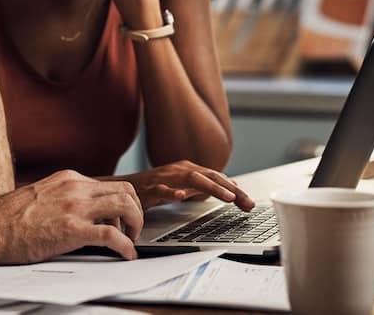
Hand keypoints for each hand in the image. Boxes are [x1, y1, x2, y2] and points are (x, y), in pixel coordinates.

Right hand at [0, 170, 143, 261]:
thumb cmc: (9, 218)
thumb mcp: (42, 195)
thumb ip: (64, 198)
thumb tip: (79, 212)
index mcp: (69, 179)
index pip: (110, 184)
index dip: (123, 203)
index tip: (122, 219)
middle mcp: (75, 188)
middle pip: (125, 190)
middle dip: (136, 211)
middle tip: (132, 229)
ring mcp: (74, 207)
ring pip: (125, 205)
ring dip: (136, 225)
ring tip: (131, 240)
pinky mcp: (71, 230)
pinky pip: (111, 235)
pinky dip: (126, 246)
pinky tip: (126, 255)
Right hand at [117, 160, 254, 210]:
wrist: (123, 188)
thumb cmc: (154, 188)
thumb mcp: (183, 187)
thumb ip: (204, 187)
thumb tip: (228, 188)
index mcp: (188, 169)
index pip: (217, 178)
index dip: (235, 190)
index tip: (249, 203)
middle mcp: (179, 170)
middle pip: (210, 176)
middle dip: (230, 189)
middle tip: (246, 202)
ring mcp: (165, 178)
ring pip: (191, 179)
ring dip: (211, 187)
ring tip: (227, 197)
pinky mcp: (149, 188)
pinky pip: (162, 189)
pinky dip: (172, 192)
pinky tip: (182, 196)